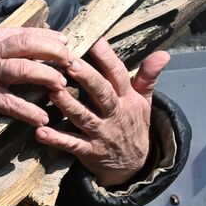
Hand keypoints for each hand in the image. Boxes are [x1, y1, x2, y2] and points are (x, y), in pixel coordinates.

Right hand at [0, 28, 71, 124]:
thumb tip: (25, 43)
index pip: (24, 33)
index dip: (48, 36)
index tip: (65, 41)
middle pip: (27, 46)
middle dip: (52, 51)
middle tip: (70, 60)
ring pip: (24, 70)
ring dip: (46, 76)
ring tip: (61, 84)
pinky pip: (12, 104)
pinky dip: (29, 111)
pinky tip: (43, 117)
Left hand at [36, 38, 168, 188]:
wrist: (133, 166)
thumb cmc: (133, 124)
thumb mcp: (144, 101)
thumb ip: (149, 76)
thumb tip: (164, 53)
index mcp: (127, 99)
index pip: (118, 74)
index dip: (108, 57)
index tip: (95, 39)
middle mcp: (114, 114)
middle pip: (102, 93)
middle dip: (87, 78)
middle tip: (70, 62)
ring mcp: (101, 133)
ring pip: (84, 117)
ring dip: (68, 105)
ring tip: (52, 90)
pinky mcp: (89, 151)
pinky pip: (72, 145)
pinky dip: (56, 139)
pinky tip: (41, 131)